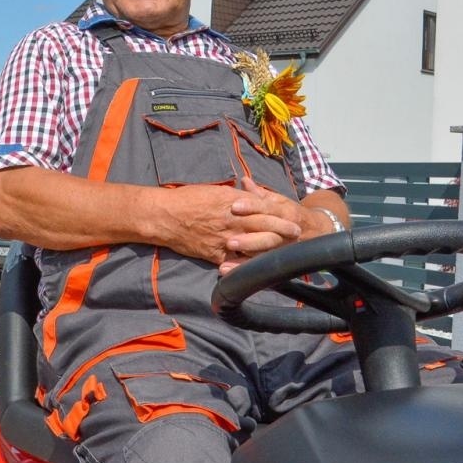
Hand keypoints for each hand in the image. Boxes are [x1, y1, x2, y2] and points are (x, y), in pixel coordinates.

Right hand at [158, 182, 302, 270]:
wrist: (165, 215)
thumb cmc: (186, 199)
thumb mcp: (213, 192)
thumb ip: (232, 197)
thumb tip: (244, 196)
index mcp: (232, 203)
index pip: (262, 209)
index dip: (279, 215)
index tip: (292, 218)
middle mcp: (232, 221)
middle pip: (264, 227)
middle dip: (282, 231)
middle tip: (297, 234)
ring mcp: (224, 239)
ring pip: (253, 246)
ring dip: (270, 250)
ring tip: (284, 252)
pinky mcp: (215, 254)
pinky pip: (234, 262)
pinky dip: (245, 267)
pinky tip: (257, 271)